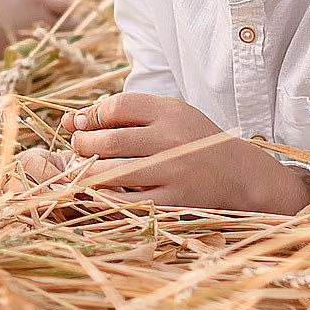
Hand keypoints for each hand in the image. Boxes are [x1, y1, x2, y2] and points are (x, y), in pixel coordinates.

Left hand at [55, 91, 309, 213]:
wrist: (241, 175)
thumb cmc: (193, 141)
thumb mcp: (166, 116)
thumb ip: (122, 114)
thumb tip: (68, 119)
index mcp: (169, 110)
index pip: (116, 106)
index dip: (90, 116)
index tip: (82, 126)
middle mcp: (171, 139)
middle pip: (108, 141)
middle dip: (81, 146)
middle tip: (77, 149)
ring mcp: (173, 172)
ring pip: (110, 174)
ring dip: (86, 174)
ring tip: (82, 171)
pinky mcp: (174, 202)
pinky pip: (126, 203)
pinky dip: (104, 199)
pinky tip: (98, 194)